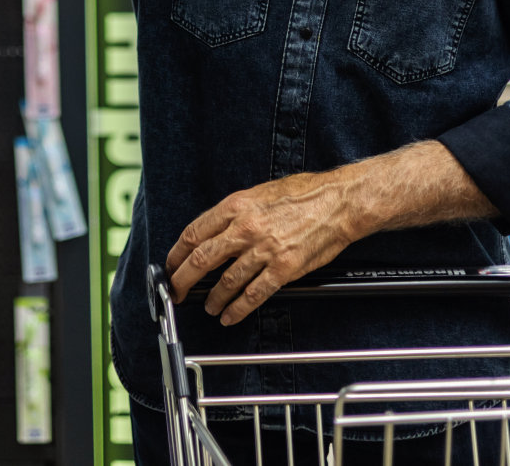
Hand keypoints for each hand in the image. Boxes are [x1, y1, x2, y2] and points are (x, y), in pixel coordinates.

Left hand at [162, 142, 497, 326]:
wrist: (339, 202)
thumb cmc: (303, 194)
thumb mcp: (260, 193)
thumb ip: (235, 213)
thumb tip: (213, 232)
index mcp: (236, 206)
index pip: (194, 233)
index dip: (177, 254)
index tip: (170, 265)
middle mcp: (245, 227)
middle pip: (202, 259)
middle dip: (183, 280)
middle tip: (177, 291)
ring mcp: (264, 249)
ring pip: (226, 281)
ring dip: (212, 298)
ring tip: (208, 307)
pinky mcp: (284, 268)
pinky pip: (253, 294)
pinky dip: (238, 309)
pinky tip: (230, 316)